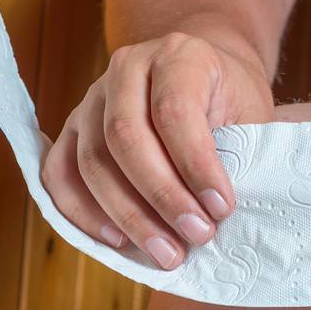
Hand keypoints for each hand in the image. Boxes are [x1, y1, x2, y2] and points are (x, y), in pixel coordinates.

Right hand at [41, 32, 273, 269]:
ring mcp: (91, 99)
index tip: (222, 209)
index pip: (174, 111)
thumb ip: (241, 153)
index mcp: (177, 55)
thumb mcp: (251, 114)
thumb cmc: (229, 102)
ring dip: (128, 217)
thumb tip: (227, 213)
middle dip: (162, 198)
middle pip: (124, 138)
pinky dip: (82, 214)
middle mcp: (126, 69)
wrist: (200, 76)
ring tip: (167, 253)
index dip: (196, 166)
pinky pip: (59, 174)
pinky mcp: (72, 129)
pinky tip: (118, 241)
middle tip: (196, 237)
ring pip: (92, 162)